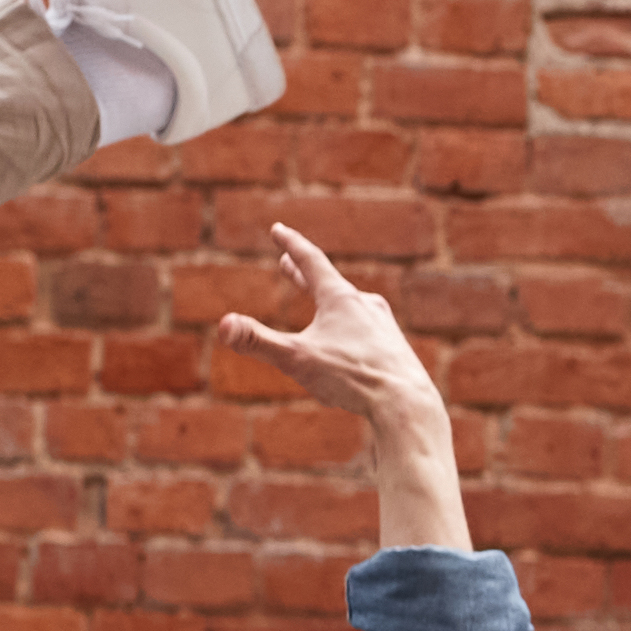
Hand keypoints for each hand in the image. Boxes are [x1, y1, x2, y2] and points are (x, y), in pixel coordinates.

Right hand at [216, 224, 438, 428]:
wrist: (407, 402)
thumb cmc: (353, 377)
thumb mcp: (297, 359)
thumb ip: (258, 342)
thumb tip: (223, 326)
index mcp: (340, 298)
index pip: (311, 261)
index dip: (291, 244)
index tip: (279, 229)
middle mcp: (365, 305)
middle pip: (328, 283)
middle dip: (303, 274)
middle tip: (287, 261)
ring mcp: (382, 326)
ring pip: (349, 307)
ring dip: (328, 301)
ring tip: (321, 302)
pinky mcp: (393, 349)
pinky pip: (364, 333)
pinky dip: (349, 329)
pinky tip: (352, 349)